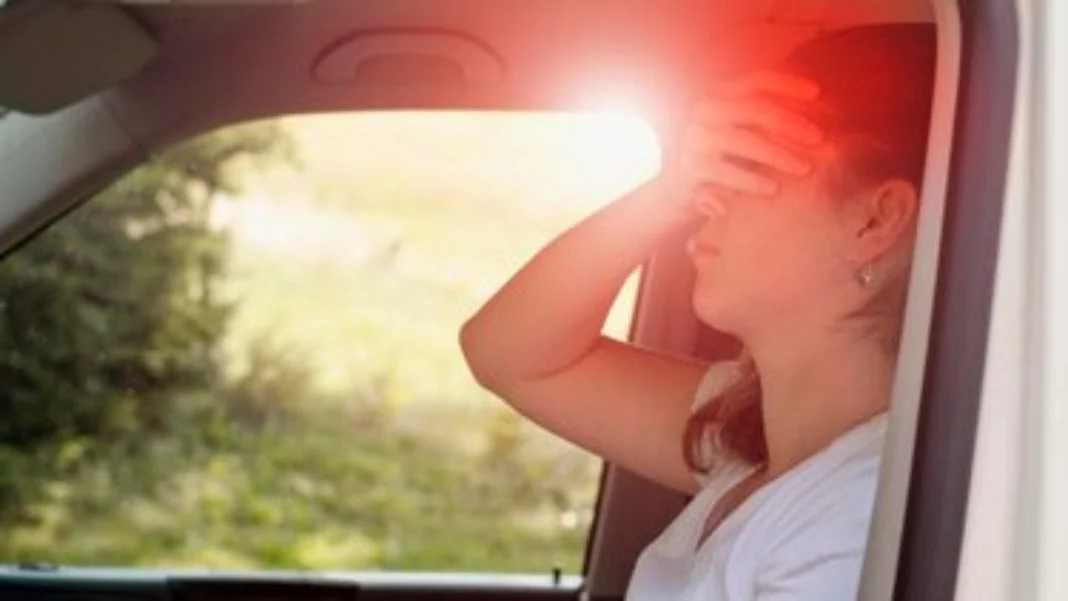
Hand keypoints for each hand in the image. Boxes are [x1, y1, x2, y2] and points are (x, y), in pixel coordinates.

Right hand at [661, 71, 824, 216]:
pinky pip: (726, 172)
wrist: (682, 191)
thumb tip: (818, 104)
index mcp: (721, 94)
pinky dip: (751, 181)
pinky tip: (774, 189)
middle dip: (791, 123)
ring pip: (744, 140)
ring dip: (778, 154)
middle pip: (755, 109)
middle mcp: (705, 110)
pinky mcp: (689, 168)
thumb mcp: (745, 131)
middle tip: (819, 139)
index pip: (758, 80)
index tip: (818, 94)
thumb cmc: (725, 157)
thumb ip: (769, 119)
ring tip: (804, 169)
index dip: (788, 84)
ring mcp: (695, 138)